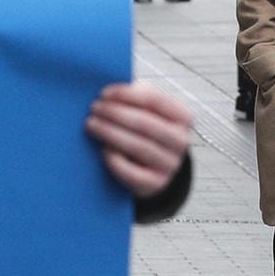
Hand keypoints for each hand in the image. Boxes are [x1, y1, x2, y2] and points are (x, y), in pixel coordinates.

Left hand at [86, 82, 191, 197]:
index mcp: (182, 117)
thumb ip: (134, 97)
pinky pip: (133, 173)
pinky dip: (116, 161)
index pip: (154, 100)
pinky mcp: (156, 184)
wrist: (154, 167)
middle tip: (94, 109)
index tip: (103, 93)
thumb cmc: (145, 130)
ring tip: (91, 125)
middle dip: (115, 114)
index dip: (126, 95)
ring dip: (111, 133)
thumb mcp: (148, 111)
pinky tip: (103, 150)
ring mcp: (170, 164)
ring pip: (138, 146)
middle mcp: (181, 141)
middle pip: (145, 123)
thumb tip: (108, 92)